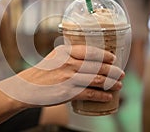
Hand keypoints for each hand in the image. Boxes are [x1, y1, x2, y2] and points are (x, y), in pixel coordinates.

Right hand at [0, 45, 124, 106]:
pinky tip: (108, 96)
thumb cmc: (43, 72)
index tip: (113, 58)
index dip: (105, 55)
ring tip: (119, 85)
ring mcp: (68, 78)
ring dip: (111, 83)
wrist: (28, 87)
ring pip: (96, 79)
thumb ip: (70, 55)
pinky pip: (90, 93)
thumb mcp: (54, 57)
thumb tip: (89, 57)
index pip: (90, 51)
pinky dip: (101, 95)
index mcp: (65, 52)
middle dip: (112, 70)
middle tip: (121, 73)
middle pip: (97, 66)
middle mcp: (68, 63)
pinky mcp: (68, 92)